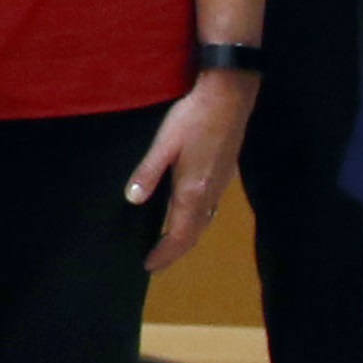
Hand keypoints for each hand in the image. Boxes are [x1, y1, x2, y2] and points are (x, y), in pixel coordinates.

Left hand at [124, 71, 259, 271]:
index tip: (148, 266)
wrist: (230, 96)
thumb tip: (133, 200)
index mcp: (193, 191)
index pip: (178, 235)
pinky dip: (196, 221)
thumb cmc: (193, 117)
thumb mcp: (164, 143)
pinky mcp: (226, 173)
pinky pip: (210, 209)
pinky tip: (188, 215)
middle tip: (156, 262)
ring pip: (204, 222)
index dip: (163, 253)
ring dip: (186, 237)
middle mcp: (211, 194)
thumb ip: (148, 173)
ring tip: (168, 244)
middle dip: (174, 251)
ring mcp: (221, 184)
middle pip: (193, 234)